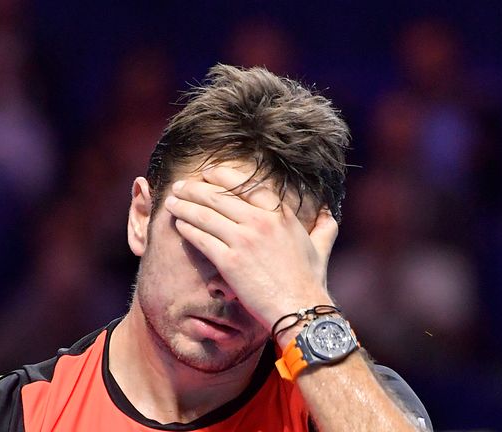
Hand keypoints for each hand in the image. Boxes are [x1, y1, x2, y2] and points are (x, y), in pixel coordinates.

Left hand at [164, 165, 337, 334]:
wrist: (300, 309)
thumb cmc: (310, 282)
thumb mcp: (321, 248)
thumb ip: (324, 227)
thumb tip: (329, 213)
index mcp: (280, 214)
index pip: (246, 184)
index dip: (222, 176)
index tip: (208, 173)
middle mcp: (261, 222)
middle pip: (219, 196)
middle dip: (195, 189)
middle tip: (180, 186)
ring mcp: (244, 240)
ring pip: (206, 215)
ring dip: (185, 206)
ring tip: (172, 202)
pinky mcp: (230, 261)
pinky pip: (202, 238)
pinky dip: (188, 228)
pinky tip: (179, 225)